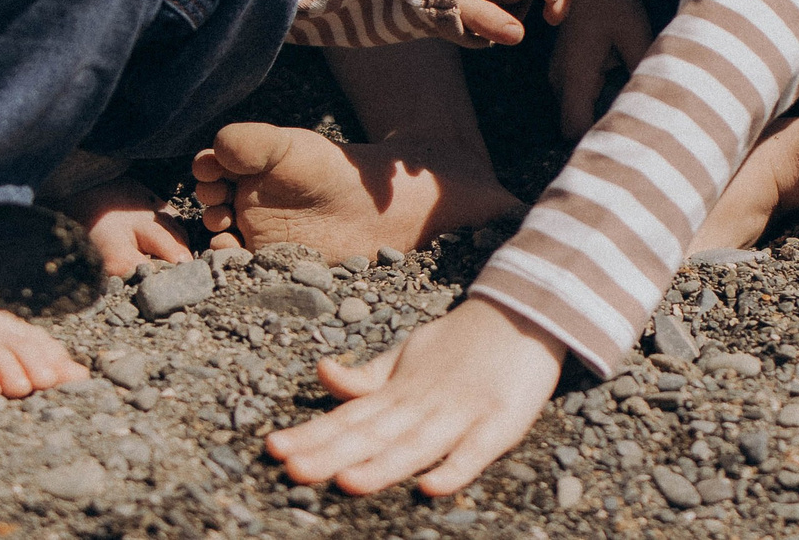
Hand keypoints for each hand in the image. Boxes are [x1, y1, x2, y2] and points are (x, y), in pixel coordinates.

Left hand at [268, 296, 565, 495]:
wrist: (523, 311)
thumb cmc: (459, 345)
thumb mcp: (407, 357)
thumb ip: (367, 377)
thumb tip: (322, 374)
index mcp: (399, 389)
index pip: (348, 417)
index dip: (313, 434)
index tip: (274, 449)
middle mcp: (423, 401)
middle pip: (373, 432)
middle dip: (332, 453)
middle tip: (291, 469)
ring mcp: (462, 411)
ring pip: (416, 444)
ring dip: (382, 465)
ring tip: (347, 482)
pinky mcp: (501, 421)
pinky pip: (476, 451)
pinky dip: (455, 469)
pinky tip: (431, 488)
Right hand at [548, 0, 650, 138]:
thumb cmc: (615, 5)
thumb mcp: (636, 36)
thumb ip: (642, 71)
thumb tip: (656, 103)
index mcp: (575, 73)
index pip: (574, 127)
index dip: (598, 137)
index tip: (626, 137)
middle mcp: (560, 79)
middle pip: (573, 126)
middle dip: (601, 130)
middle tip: (635, 128)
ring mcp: (559, 75)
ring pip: (574, 114)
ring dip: (598, 116)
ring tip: (631, 110)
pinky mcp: (565, 71)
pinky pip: (577, 100)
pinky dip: (596, 103)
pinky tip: (620, 93)